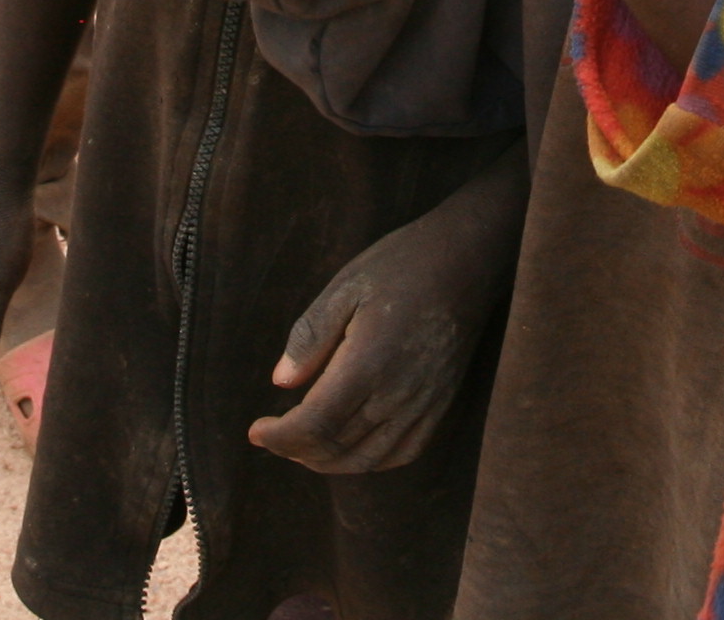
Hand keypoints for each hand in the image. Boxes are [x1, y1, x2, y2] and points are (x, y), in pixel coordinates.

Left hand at [247, 154, 526, 473]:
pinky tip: (350, 449)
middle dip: (296, 451)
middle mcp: (399, 392)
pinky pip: (403, 452)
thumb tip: (281, 383)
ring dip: (328, 463)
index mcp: (369, 362)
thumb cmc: (401, 266)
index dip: (280, 436)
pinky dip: (370, 461)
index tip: (255, 430)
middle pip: (338, 447)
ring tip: (301, 448)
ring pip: (369, 458)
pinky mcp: (441, 404)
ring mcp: (425, 403)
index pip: (316, 423)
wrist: (467, 260)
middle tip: (271, 437)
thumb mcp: (344, 288)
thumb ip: (310, 338)